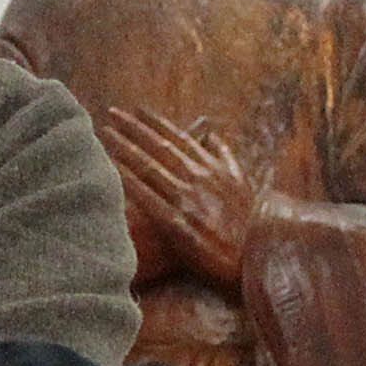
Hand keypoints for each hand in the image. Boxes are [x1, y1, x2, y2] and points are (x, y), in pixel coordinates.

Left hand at [102, 110, 258, 289]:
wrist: (260, 256)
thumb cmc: (252, 223)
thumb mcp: (243, 183)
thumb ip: (226, 157)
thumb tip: (212, 136)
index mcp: (213, 167)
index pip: (178, 138)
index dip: (154, 122)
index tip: (135, 109)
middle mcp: (198, 178)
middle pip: (159, 147)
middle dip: (133, 127)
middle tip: (111, 113)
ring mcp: (187, 200)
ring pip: (149, 167)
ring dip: (125, 148)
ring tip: (105, 135)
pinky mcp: (178, 224)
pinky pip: (147, 199)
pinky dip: (128, 183)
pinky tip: (111, 172)